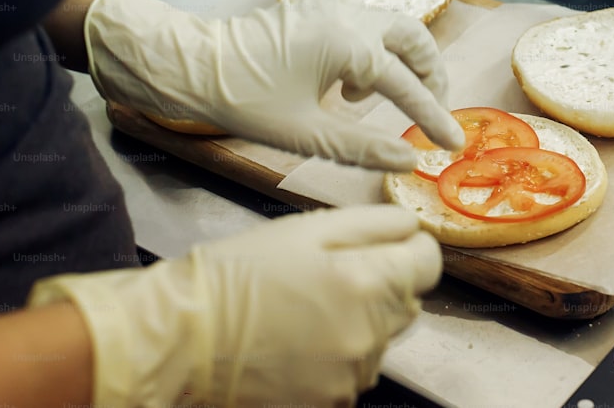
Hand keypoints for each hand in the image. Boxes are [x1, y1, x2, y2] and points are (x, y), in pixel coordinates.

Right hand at [28, 205, 441, 407]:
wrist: (184, 337)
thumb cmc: (239, 273)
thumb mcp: (306, 228)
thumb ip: (373, 224)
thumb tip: (412, 225)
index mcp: (366, 284)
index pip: (429, 262)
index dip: (408, 246)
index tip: (383, 244)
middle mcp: (369, 336)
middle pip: (408, 301)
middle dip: (382, 282)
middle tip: (329, 272)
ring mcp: (351, 375)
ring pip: (382, 336)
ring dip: (361, 319)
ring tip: (305, 305)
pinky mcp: (331, 401)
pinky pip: (355, 367)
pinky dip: (338, 350)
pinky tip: (298, 337)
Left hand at [84, 0, 464, 170]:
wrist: (191, 63)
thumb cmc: (245, 100)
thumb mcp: (305, 135)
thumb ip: (362, 148)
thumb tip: (409, 161)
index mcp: (350, 45)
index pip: (408, 86)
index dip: (434, 117)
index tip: (453, 144)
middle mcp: (349, 16)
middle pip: (414, 38)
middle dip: (429, 74)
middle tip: (429, 110)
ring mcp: (332, 6)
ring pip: (390, 26)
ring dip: (400, 60)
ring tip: (377, 101)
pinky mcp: (316, 8)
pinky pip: (364, 23)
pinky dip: (373, 50)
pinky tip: (346, 85)